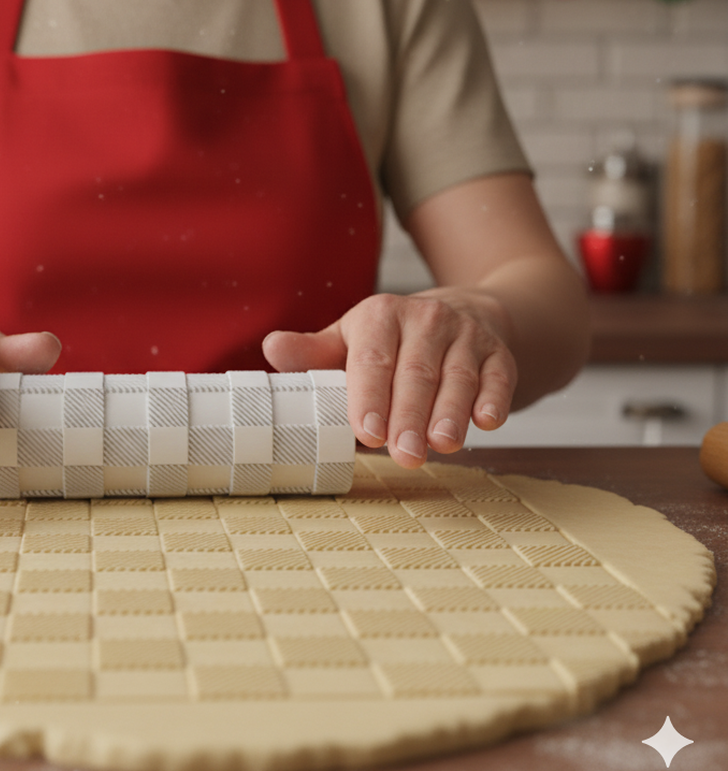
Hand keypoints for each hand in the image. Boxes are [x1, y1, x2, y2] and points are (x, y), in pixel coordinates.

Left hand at [263, 289, 516, 468]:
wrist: (460, 316)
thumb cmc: (392, 342)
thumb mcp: (349, 341)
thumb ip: (312, 353)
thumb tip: (272, 348)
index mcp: (380, 315)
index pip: (372, 359)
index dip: (369, 396)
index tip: (366, 433)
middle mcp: (425, 318)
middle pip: (416, 373)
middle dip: (409, 417)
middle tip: (404, 455)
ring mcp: (466, 335)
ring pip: (458, 378)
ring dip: (450, 414)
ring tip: (443, 447)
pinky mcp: (499, 353)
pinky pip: (498, 376)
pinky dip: (494, 399)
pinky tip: (488, 422)